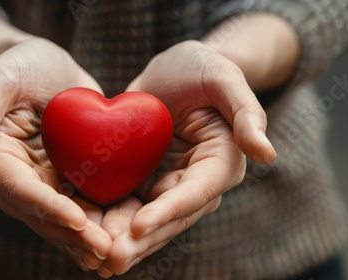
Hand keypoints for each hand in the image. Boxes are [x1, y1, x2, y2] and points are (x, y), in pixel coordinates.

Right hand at [0, 38, 111, 269]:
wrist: (47, 64)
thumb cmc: (19, 65)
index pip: (21, 190)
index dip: (48, 207)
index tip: (77, 220)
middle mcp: (18, 179)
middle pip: (43, 214)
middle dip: (73, 235)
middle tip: (103, 251)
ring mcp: (44, 181)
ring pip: (64, 218)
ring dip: (86, 239)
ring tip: (115, 254)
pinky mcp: (67, 177)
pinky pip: (82, 203)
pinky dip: (99, 221)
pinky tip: (120, 235)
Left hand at [97, 40, 275, 276]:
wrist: (173, 70)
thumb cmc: (202, 68)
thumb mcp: (224, 78)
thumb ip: (247, 114)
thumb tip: (267, 155)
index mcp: (219, 164)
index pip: (196, 194)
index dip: (169, 211)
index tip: (140, 225)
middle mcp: (193, 182)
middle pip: (168, 218)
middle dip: (140, 240)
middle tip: (110, 259)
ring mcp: (165, 184)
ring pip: (143, 219)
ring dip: (119, 240)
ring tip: (93, 258)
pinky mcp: (142, 179)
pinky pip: (123, 203)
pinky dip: (104, 218)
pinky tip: (80, 231)